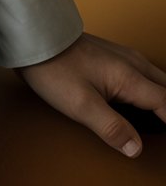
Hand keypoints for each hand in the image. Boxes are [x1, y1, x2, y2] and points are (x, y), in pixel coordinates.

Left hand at [17, 31, 165, 157]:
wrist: (34, 37)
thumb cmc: (54, 68)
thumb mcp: (81, 105)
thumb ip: (112, 127)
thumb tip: (136, 148)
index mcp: (129, 76)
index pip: (165, 103)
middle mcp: (131, 63)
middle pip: (165, 89)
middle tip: (162, 128)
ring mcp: (122, 56)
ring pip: (156, 79)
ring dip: (162, 98)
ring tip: (158, 120)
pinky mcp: (111, 56)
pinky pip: (142, 73)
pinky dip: (150, 89)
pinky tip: (141, 101)